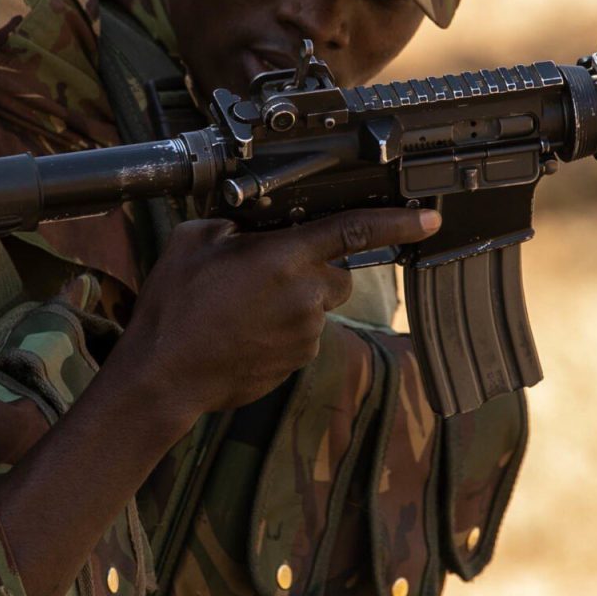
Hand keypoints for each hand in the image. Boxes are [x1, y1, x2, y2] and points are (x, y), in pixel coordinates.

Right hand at [114, 207, 440, 424]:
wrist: (165, 375)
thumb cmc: (175, 307)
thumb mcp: (195, 239)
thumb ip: (237, 224)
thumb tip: (255, 224)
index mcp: (285, 257)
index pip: (356, 230)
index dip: (400, 223)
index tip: (431, 219)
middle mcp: (306, 296)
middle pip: (338, 273)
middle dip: (315, 268)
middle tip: (266, 272)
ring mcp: (306, 334)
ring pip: (318, 306)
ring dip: (294, 300)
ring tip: (243, 307)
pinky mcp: (298, 362)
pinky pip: (304, 335)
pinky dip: (283, 328)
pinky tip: (245, 330)